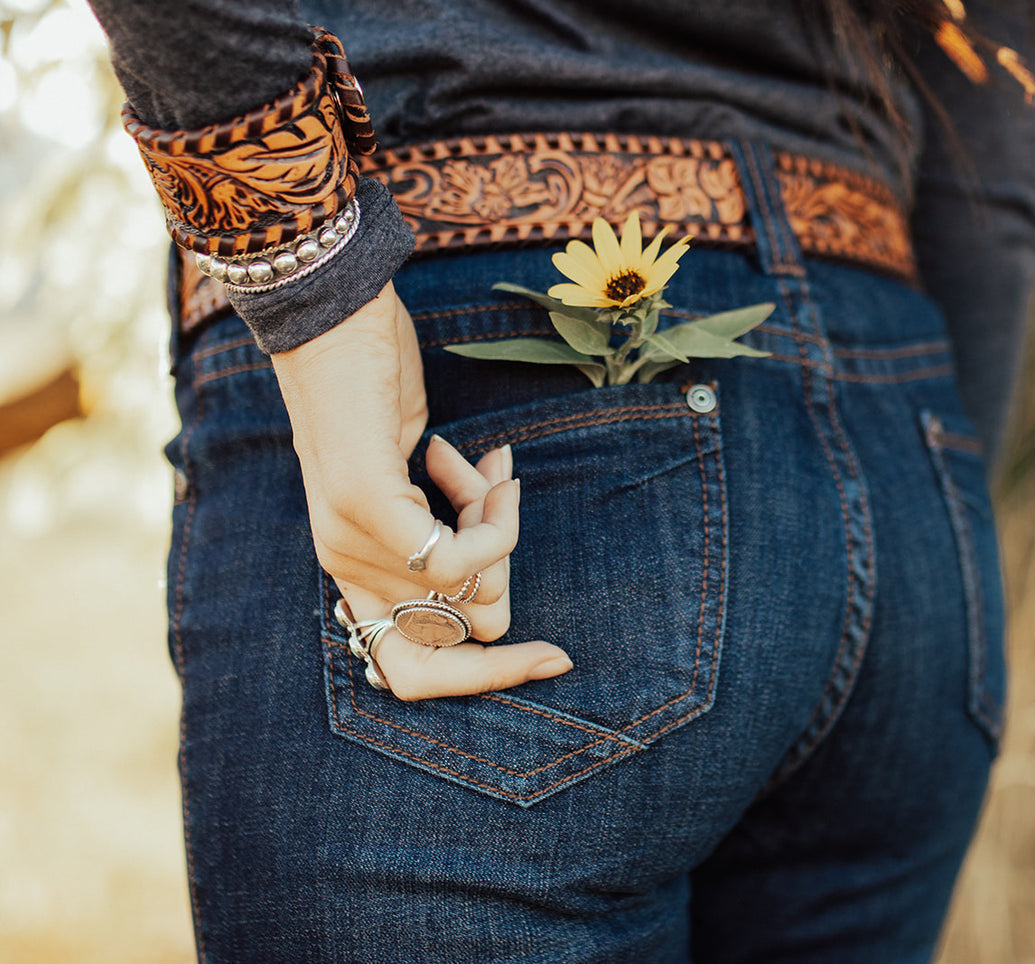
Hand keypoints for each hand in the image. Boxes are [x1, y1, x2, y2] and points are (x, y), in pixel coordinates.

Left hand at [271, 282, 571, 699]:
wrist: (329, 318)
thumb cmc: (374, 384)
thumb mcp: (411, 477)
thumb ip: (442, 529)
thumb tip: (498, 558)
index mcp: (352, 571)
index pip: (414, 676)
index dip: (487, 678)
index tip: (555, 657)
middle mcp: (346, 571)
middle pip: (461, 645)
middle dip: (506, 579)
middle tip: (494, 500)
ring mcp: (351, 544)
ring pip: (477, 590)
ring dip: (498, 525)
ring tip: (472, 463)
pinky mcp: (368, 509)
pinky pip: (463, 557)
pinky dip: (493, 514)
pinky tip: (465, 456)